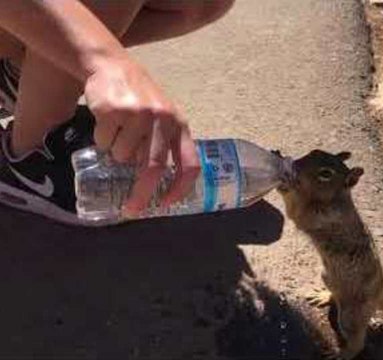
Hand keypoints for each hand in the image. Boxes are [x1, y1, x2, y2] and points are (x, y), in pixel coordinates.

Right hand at [84, 59, 199, 216]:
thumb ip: (164, 145)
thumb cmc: (141, 98)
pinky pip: (104, 142)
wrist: (113, 66)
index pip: (189, 164)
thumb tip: (155, 186)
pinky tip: (107, 122)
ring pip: (123, 156)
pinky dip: (102, 140)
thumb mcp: (162, 118)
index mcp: (179, 125)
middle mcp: (163, 120)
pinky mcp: (114, 110)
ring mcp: (138, 114)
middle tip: (132, 208)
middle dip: (141, 193)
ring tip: (118, 133)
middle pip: (154, 168)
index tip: (166, 203)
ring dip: (116, 154)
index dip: (181, 188)